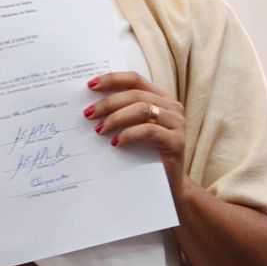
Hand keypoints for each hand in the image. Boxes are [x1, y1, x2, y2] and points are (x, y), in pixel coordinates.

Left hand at [84, 72, 185, 194]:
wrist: (167, 185)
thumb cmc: (145, 155)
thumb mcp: (132, 129)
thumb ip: (121, 112)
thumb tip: (90, 104)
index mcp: (160, 98)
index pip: (134, 79)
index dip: (112, 79)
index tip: (90, 86)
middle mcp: (171, 107)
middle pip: (135, 94)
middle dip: (108, 102)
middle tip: (89, 113)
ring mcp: (177, 123)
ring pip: (141, 109)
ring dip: (116, 118)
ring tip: (99, 129)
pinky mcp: (177, 142)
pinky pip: (149, 131)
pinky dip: (129, 134)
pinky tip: (116, 143)